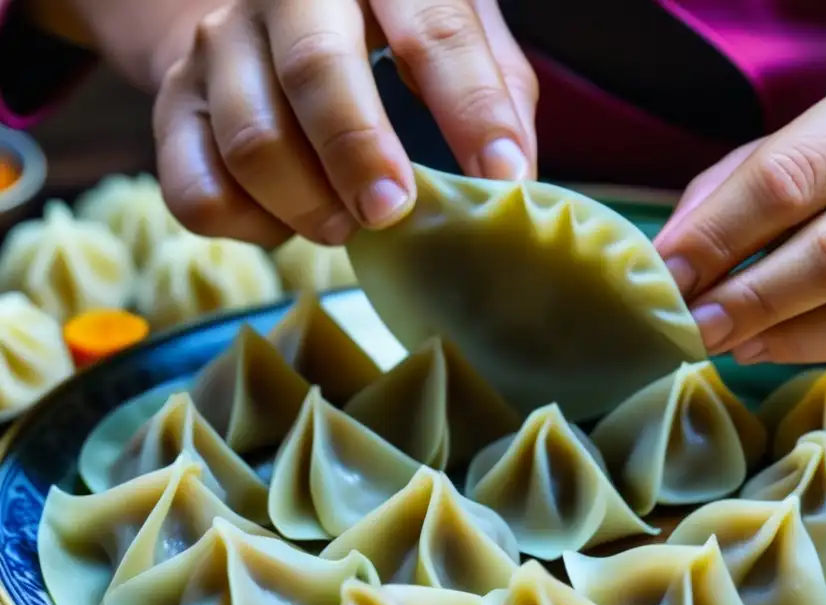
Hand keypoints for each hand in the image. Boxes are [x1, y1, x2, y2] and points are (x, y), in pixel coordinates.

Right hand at [152, 0, 537, 247]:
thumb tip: (512, 174)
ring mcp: (218, 47)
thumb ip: (492, 86)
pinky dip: (248, 225)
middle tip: (392, 211)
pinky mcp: (175, 106)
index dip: (471, 108)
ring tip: (346, 223)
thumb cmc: (381, 30)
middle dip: (359, 153)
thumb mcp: (450, 29)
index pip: (433, 29)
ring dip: (306, 203)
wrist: (268, 16)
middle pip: (316, 70)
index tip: (502, 175)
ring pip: (252, 140)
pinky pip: (196, 189)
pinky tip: (285, 220)